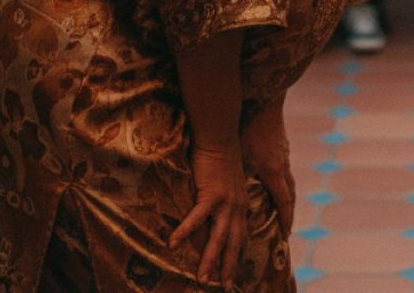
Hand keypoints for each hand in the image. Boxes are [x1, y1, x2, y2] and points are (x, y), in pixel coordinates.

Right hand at [168, 143, 248, 288]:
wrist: (220, 136)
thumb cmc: (221, 156)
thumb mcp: (230, 181)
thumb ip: (226, 197)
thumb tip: (217, 208)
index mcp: (241, 204)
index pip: (242, 235)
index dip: (238, 254)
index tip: (235, 271)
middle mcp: (237, 206)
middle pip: (234, 243)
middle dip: (229, 267)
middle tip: (225, 288)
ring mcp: (225, 201)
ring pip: (218, 238)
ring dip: (210, 261)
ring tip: (201, 281)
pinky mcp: (211, 194)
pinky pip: (196, 218)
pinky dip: (185, 232)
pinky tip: (172, 244)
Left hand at [242, 101, 295, 236]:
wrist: (263, 100)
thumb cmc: (247, 128)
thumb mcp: (238, 158)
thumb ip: (235, 180)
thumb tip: (221, 201)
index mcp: (273, 172)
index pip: (283, 202)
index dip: (284, 220)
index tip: (285, 236)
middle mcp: (282, 164)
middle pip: (290, 193)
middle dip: (288, 212)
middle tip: (287, 228)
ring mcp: (283, 152)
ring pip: (288, 179)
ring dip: (286, 194)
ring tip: (283, 205)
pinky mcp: (280, 141)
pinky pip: (284, 165)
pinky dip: (281, 177)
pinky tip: (275, 174)